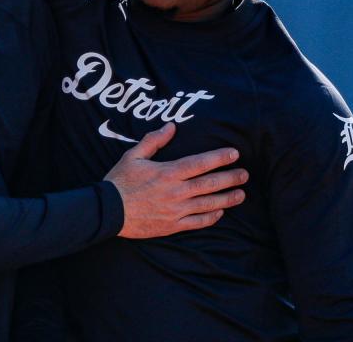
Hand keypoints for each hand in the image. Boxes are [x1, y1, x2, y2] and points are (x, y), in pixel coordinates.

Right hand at [104, 122, 247, 237]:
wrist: (107, 211)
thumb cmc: (119, 181)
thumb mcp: (133, 156)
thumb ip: (154, 140)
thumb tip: (171, 126)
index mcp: (167, 173)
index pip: (200, 163)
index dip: (219, 157)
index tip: (234, 153)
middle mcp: (176, 192)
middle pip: (209, 184)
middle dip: (230, 178)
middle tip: (245, 174)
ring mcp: (175, 210)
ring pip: (208, 204)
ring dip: (227, 199)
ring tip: (241, 194)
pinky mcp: (172, 226)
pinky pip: (197, 222)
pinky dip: (211, 218)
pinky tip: (220, 212)